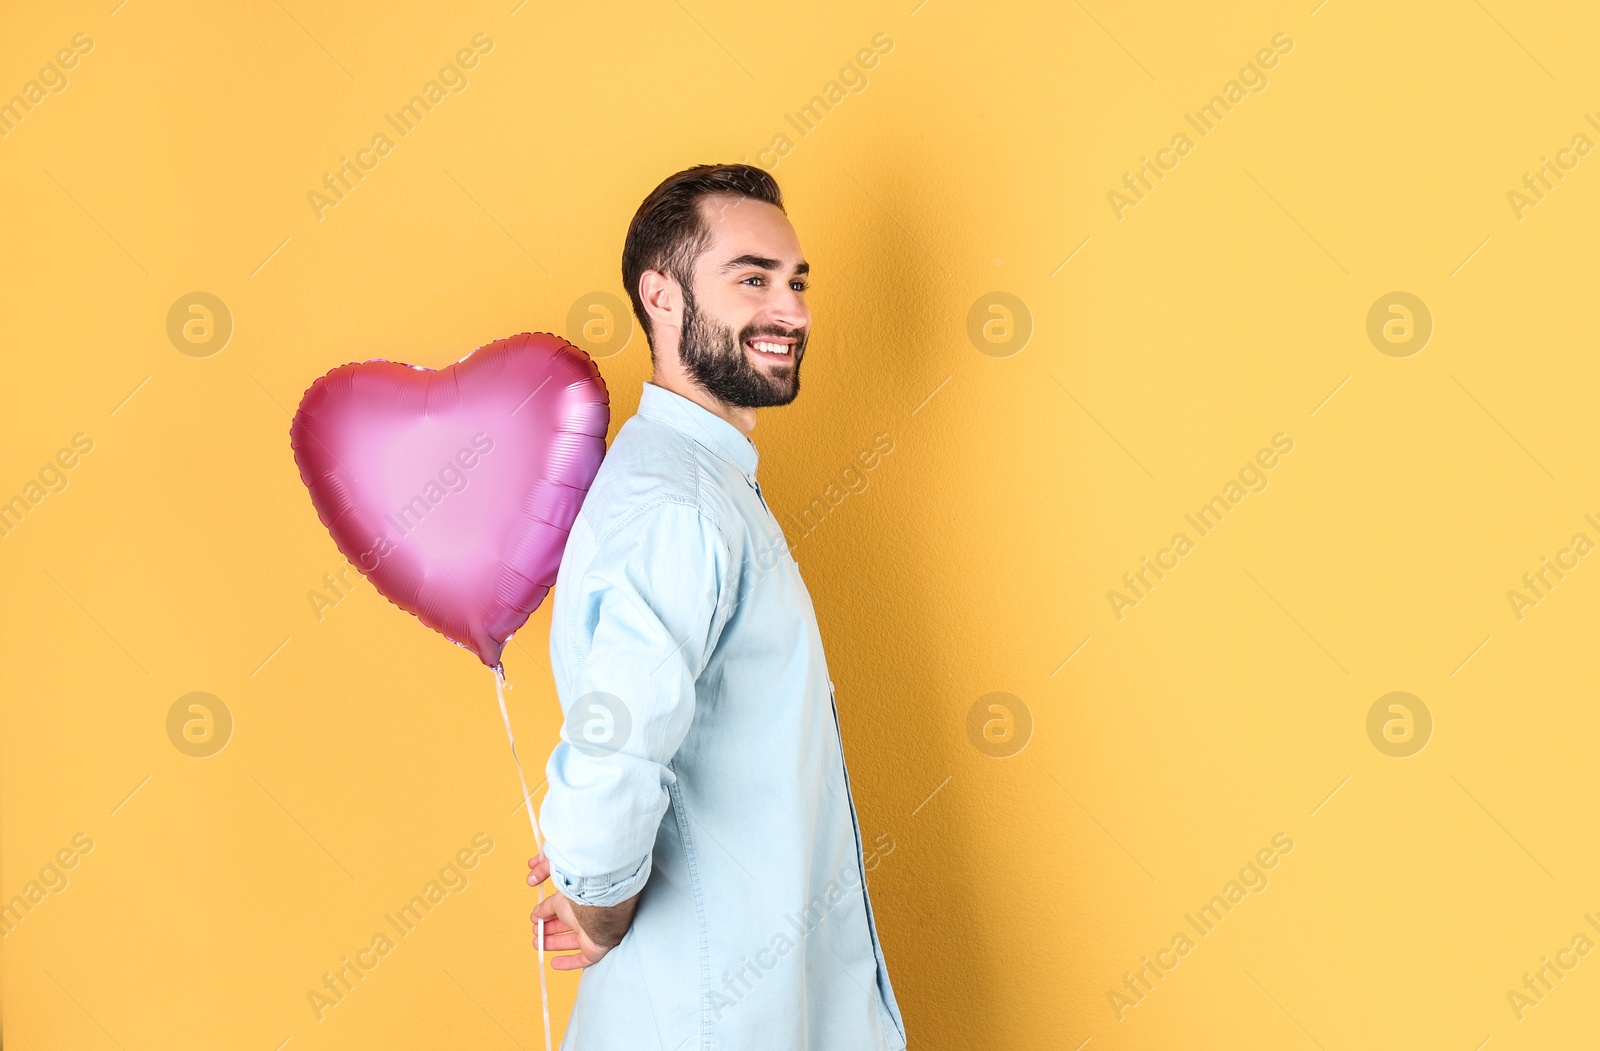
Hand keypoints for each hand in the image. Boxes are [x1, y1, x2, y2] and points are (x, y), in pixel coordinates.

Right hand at [527, 854, 637, 970]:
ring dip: (554, 944)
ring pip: (570, 942)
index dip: (548, 916)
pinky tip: (554, 963)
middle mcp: (587, 918)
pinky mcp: (595, 950)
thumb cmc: (581, 900)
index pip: (563, 911)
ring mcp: (591, 934)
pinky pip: (581, 959)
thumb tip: (537, 913)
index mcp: (581, 903)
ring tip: (538, 944)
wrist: (598, 911)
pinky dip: (568, 962)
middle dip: (549, 930)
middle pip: (566, 927)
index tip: (535, 919)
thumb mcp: (557, 901)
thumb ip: (546, 908)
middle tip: (536, 933)